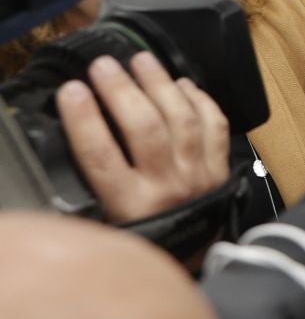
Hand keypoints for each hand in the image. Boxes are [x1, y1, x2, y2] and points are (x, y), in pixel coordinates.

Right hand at [54, 52, 229, 224]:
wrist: (193, 257)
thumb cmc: (143, 236)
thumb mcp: (106, 224)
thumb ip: (91, 189)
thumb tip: (70, 143)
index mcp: (129, 205)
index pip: (101, 155)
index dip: (85, 119)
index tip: (71, 90)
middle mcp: (166, 187)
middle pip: (144, 128)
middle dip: (121, 91)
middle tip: (104, 65)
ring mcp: (198, 175)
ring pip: (181, 119)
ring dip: (160, 84)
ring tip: (142, 61)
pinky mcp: (221, 169)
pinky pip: (214, 126)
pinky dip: (200, 100)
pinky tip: (182, 83)